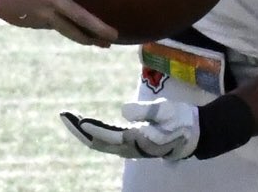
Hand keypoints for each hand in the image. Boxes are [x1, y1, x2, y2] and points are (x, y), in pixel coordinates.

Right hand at [0, 0, 127, 46]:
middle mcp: (53, 0)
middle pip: (82, 18)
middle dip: (101, 29)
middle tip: (117, 36)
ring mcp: (44, 15)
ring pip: (71, 32)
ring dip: (88, 39)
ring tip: (102, 45)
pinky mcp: (36, 24)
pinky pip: (56, 28)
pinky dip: (69, 32)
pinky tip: (81, 38)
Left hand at [60, 99, 199, 158]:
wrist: (194, 134)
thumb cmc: (181, 119)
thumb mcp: (166, 110)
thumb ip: (145, 111)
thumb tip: (122, 111)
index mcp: (141, 141)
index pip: (111, 137)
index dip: (94, 130)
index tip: (80, 120)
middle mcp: (132, 148)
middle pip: (99, 142)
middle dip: (80, 130)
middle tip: (64, 115)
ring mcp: (130, 148)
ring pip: (100, 143)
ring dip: (83, 131)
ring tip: (69, 117)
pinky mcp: (131, 144)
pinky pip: (107, 140)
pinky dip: (93, 131)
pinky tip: (84, 123)